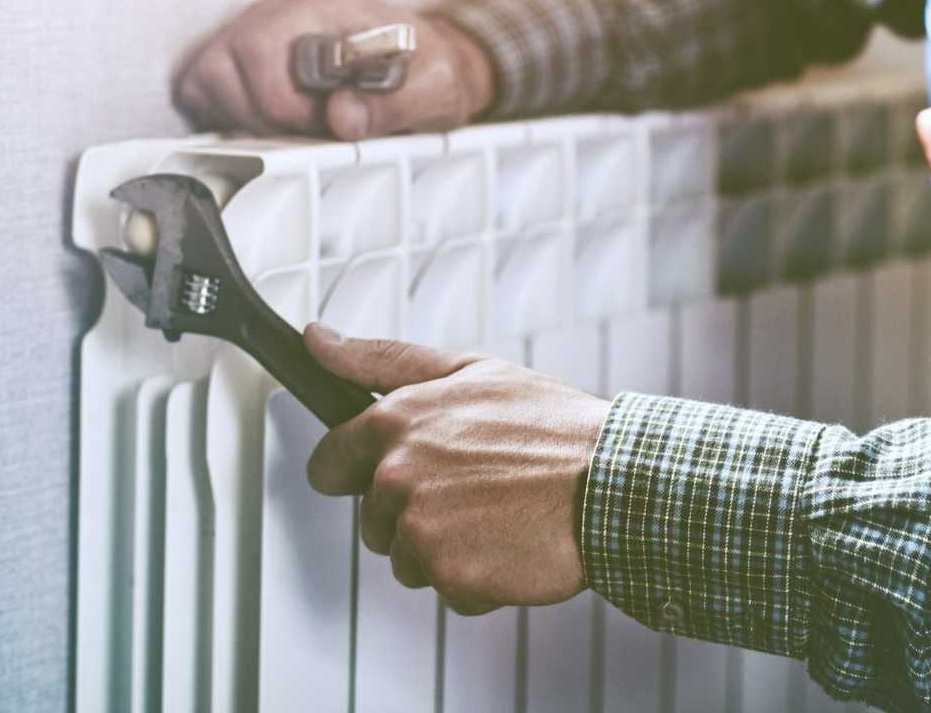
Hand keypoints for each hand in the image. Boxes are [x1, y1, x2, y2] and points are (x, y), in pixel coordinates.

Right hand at [173, 0, 495, 139]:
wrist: (429, 63)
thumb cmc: (430, 70)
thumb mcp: (438, 90)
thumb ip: (396, 102)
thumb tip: (342, 116)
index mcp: (327, 0)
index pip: (264, 44)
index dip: (284, 101)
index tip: (324, 123)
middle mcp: (287, 1)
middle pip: (230, 56)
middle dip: (266, 111)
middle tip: (312, 130)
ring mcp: (261, 21)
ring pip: (210, 71)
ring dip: (246, 113)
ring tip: (298, 124)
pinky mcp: (246, 48)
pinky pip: (206, 80)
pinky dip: (230, 109)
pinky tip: (275, 119)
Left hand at [302, 325, 611, 614]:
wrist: (613, 481)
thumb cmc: (550, 425)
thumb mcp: (470, 370)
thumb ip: (382, 359)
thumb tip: (318, 340)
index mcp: (396, 421)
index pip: (328, 464)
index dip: (355, 472)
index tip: (385, 475)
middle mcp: (398, 476)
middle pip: (372, 521)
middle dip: (413, 512)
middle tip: (475, 490)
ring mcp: (422, 529)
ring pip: (407, 559)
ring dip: (445, 548)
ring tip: (498, 515)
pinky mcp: (451, 575)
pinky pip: (448, 590)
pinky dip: (477, 578)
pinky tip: (512, 544)